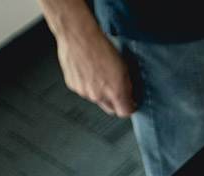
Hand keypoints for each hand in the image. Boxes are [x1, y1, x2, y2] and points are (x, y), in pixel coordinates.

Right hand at [41, 0, 135, 115]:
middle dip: (115, 102)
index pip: (125, 112)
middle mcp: (98, 95)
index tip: (131, 103)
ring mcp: (84, 92)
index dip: (129, 107)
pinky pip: (84, 91)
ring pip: (96, 99)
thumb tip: (129, 95)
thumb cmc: (101, 46)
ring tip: (100, 74)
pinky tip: (89, 71)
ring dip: (100, 92)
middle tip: (116, 90)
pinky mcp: (73, 86)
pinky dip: (87, 85)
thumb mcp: (124, 67)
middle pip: (110, 109)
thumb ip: (126, 86)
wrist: (78, 35)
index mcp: (114, 92)